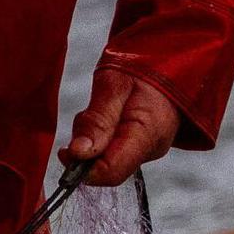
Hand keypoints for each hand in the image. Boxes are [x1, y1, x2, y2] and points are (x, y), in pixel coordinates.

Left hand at [64, 66, 181, 186]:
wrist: (168, 61)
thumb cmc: (142, 68)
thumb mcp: (114, 85)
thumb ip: (97, 120)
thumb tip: (78, 153)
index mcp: (148, 136)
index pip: (111, 172)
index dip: (83, 169)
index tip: (65, 150)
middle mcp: (151, 150)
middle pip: (106, 167)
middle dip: (86, 149)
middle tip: (85, 116)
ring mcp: (148, 150)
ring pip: (106, 159)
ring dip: (91, 139)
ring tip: (100, 108)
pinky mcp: (141, 147)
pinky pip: (113, 151)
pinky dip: (100, 136)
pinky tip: (106, 115)